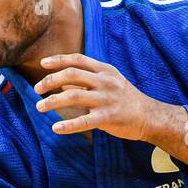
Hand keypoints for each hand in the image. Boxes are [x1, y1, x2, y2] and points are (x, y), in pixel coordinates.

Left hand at [33, 53, 162, 140]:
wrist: (150, 116)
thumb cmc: (126, 100)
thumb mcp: (109, 84)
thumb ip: (86, 83)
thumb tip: (62, 85)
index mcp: (105, 71)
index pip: (77, 59)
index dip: (58, 60)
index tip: (42, 63)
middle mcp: (105, 82)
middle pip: (71, 74)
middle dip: (50, 80)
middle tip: (37, 89)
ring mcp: (107, 99)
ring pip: (74, 97)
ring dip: (53, 101)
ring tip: (39, 107)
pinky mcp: (109, 117)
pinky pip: (84, 121)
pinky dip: (68, 125)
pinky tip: (56, 128)